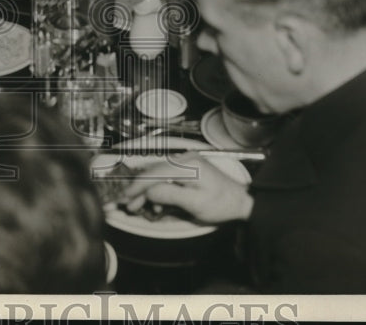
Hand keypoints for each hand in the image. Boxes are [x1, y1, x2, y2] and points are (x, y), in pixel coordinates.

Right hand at [120, 152, 253, 224]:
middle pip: (154, 172)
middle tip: (128, 205)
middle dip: (139, 189)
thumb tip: (149, 191)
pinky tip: (156, 202)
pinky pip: (166, 175)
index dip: (137, 186)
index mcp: (186, 165)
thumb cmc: (221, 204)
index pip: (154, 174)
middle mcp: (184, 158)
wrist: (240, 200)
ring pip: (158, 174)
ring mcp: (186, 161)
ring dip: (147, 190)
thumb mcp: (195, 204)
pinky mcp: (187, 167)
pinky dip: (158, 188)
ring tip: (138, 206)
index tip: (125, 198)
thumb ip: (169, 195)